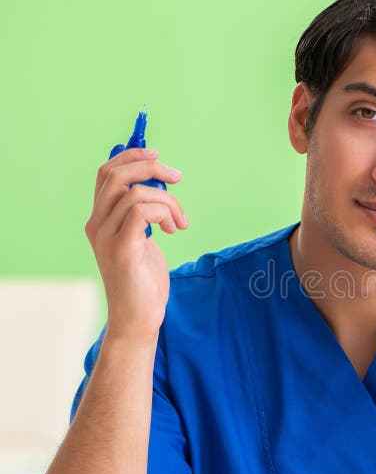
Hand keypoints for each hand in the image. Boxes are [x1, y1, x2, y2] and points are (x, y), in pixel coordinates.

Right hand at [85, 146, 187, 341]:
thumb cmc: (143, 280)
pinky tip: (173, 229)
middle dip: (151, 167)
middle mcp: (97, 224)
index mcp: (100, 219)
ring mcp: (106, 237)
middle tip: (178, 177)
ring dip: (167, 200)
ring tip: (179, 222)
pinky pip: (140, 212)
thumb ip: (145, 214)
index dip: (132, 156)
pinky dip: (163, 213)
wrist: (138, 318)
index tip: (158, 155)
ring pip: (133, 192)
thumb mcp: (143, 239)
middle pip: (115, 174)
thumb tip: (160, 184)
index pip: (106, 173)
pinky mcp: (122, 249)